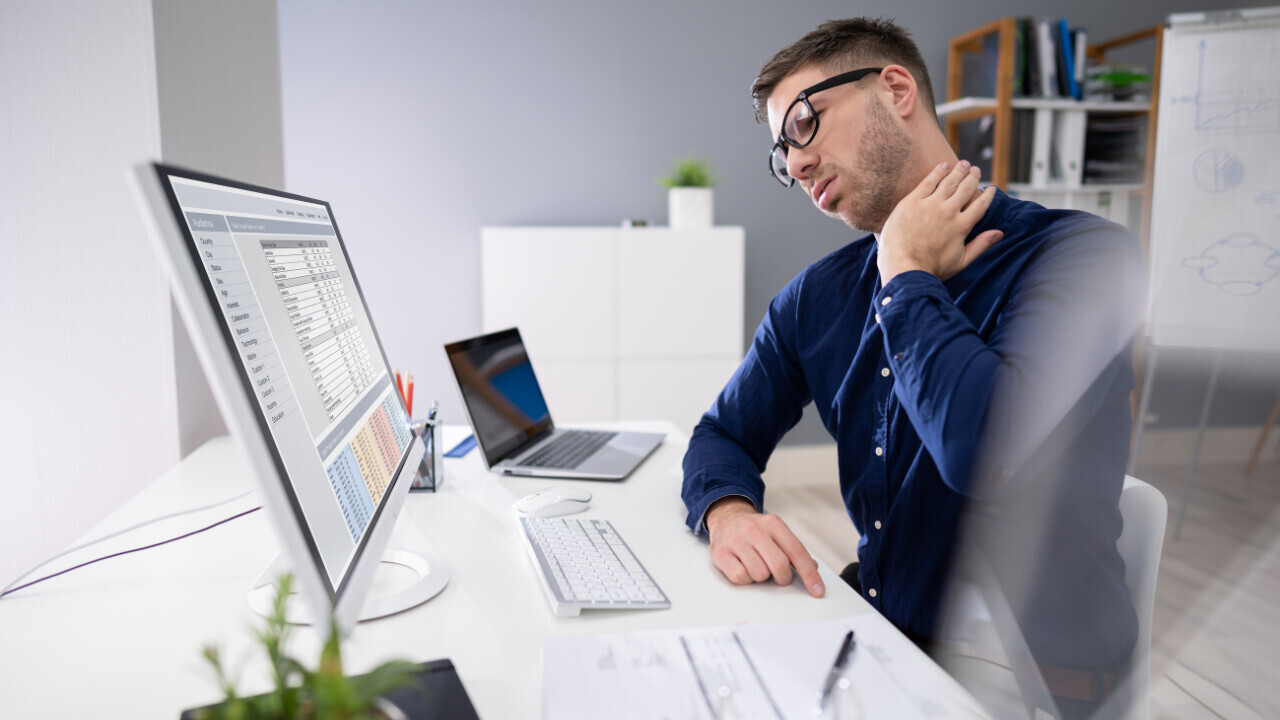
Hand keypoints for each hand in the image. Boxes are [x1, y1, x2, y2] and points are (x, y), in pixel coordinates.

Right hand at [705, 497, 824, 597]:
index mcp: (773, 523)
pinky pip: (740, 578)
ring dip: (761, 577)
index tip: (817, 591)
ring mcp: (735, 540)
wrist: (726, 518)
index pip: (796, 551)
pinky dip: (745, 579)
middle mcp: (754, 529)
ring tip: (756, 565)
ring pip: (759, 574)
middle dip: (783, 578)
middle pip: (779, 565)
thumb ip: (793, 550)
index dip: (809, 574)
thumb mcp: (776, 533)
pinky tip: (743, 567)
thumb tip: (813, 568)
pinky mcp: (720, 553)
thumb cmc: (755, 532)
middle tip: (779, 577)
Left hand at [877, 160, 1003, 283]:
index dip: (987, 195)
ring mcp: (930, 205)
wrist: (903, 267)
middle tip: (975, 170)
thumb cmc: (931, 269)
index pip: (980, 205)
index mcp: (962, 226)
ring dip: (958, 171)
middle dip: (973, 177)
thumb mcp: (961, 261)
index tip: (990, 188)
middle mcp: (949, 211)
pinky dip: (938, 172)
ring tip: (963, 164)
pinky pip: (928, 182)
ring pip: (949, 182)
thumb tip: (999, 233)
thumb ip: (981, 245)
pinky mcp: (912, 201)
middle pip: (966, 189)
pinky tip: (943, 165)